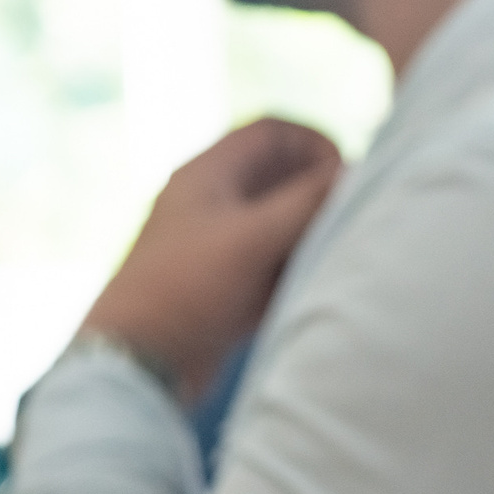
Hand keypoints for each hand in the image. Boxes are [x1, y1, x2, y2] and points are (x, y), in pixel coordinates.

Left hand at [80, 118, 341, 404]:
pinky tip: (311, 286)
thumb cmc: (188, 290)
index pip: (272, 131)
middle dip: (320, 191)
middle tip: (348, 218)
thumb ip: (308, 201)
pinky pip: (274, 259)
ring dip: (312, 231)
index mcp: (207, 174)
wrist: (138, 363)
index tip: (345, 176)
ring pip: (281, 220)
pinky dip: (298, 265)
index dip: (314, 142)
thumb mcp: (254, 238)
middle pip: (280, 174)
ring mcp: (219, 243)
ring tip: (334, 254)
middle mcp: (212, 201)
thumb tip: (355, 172)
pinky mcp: (225, 283)